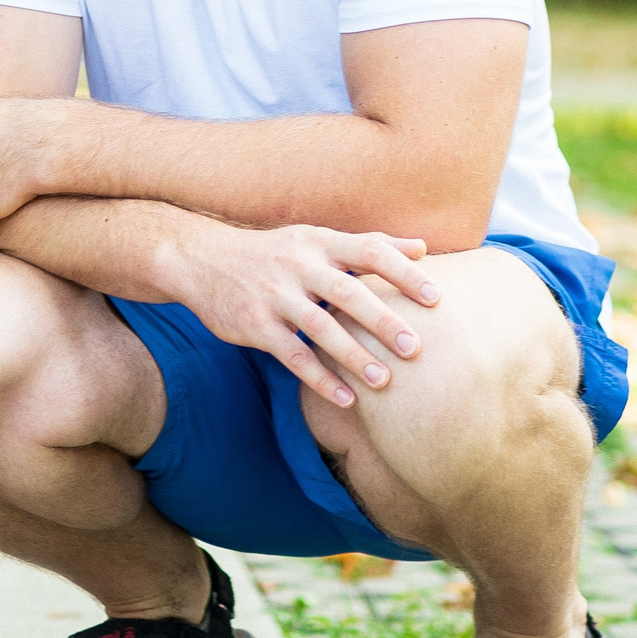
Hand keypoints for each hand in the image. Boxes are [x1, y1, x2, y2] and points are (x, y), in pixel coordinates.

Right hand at [162, 222, 437, 407]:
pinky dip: (319, 378)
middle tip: (416, 348)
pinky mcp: (253, 324)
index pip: (368, 251)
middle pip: (347, 292)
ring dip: (353, 357)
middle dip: (382, 321)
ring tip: (384, 382)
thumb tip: (423, 246)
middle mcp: (297, 266)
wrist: (200, 259)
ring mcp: (273, 296)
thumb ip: (368, 245)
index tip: (436, 298)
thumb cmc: (271, 253)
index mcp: (319, 242)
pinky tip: (346, 398)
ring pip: (319, 328)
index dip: (403, 272)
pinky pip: (291, 355)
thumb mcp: (315, 238)